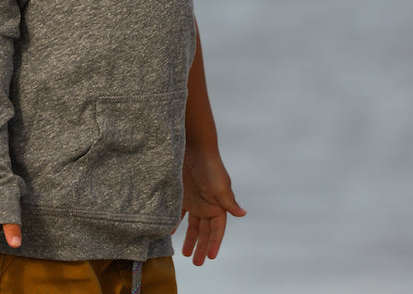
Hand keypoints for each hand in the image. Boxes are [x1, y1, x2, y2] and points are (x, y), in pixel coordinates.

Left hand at [179, 149, 245, 264]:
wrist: (194, 148)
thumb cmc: (210, 167)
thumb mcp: (220, 186)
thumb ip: (229, 202)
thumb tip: (243, 214)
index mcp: (218, 206)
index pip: (217, 230)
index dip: (214, 243)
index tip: (210, 257)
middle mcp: (207, 206)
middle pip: (205, 231)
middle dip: (201, 247)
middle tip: (197, 263)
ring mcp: (195, 201)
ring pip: (193, 225)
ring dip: (190, 239)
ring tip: (185, 254)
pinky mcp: (183, 195)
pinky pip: (179, 213)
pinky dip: (175, 222)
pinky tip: (169, 232)